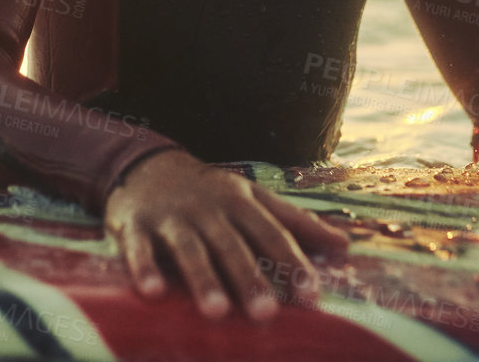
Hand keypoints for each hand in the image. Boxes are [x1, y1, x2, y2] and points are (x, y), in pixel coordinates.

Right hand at [103, 149, 349, 321]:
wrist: (146, 164)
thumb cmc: (209, 192)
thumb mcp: (253, 198)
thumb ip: (296, 222)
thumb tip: (344, 245)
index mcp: (239, 203)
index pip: (271, 233)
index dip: (291, 264)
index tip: (312, 296)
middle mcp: (207, 210)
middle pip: (231, 245)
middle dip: (248, 278)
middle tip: (266, 314)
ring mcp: (170, 218)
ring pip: (188, 249)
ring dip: (202, 279)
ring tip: (217, 311)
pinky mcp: (134, 226)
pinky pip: (139, 249)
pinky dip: (144, 268)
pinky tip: (152, 292)